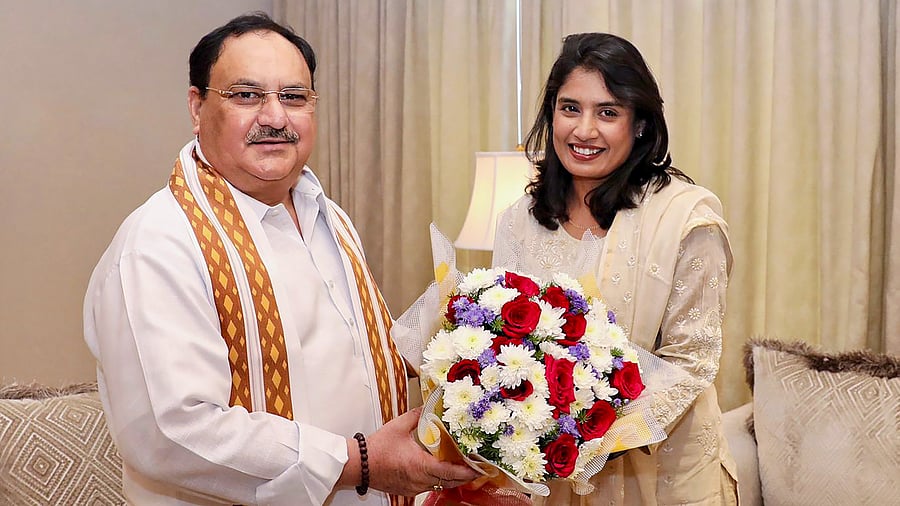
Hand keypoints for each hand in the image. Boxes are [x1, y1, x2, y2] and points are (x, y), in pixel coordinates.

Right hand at [365, 407, 479, 495]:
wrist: (359, 465)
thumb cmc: (377, 448)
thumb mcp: (399, 426)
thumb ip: (417, 415)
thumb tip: (428, 405)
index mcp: (419, 465)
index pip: (449, 471)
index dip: (466, 471)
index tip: (478, 467)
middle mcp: (419, 480)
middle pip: (448, 482)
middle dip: (464, 476)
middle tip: (476, 468)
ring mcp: (414, 487)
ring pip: (439, 486)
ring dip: (452, 479)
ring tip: (463, 469)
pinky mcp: (408, 489)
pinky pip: (429, 487)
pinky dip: (439, 481)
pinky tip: (441, 472)